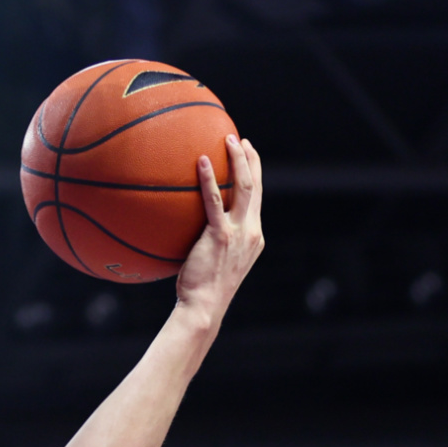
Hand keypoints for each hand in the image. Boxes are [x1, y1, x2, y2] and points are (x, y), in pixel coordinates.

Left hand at [174, 133, 264, 330]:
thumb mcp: (215, 262)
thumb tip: (191, 229)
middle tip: (240, 140)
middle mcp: (252, 232)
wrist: (204, 308)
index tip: (248, 157)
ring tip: (228, 138)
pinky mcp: (220, 236)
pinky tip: (201, 161)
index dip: (254, 175)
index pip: (256, 200)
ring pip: (244, 187)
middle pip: (256, 187)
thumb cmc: (202, 291)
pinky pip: (214, 201)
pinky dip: (210, 179)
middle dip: (250, 160)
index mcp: (253, 237)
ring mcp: (238, 233)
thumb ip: (213, 242)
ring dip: (238, 160)